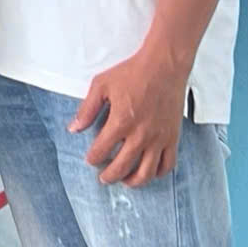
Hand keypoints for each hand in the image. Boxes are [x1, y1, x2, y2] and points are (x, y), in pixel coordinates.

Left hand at [71, 46, 185, 186]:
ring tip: (124, 180)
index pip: (101, 151)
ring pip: (147, 172)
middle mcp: (141, 134)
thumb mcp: (101, 85)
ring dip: (133, 181)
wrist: (164, 65)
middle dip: (109, 176)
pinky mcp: (173, 137)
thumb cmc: (132, 72)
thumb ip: (87, 109)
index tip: (91, 159)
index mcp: (121, 122)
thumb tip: (74, 128)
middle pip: (122, 167)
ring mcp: (159, 138)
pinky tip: (148, 171)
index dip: (93, 158)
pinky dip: (158, 172)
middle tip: (103, 177)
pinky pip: (168, 164)